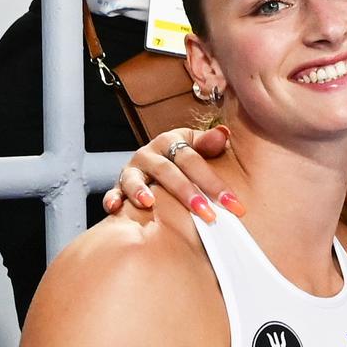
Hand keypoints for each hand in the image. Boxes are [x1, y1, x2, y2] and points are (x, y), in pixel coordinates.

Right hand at [100, 126, 238, 219]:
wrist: (161, 164)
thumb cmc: (186, 160)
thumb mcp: (199, 148)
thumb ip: (209, 144)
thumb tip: (223, 133)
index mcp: (172, 142)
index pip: (193, 160)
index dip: (214, 182)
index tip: (233, 204)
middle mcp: (150, 154)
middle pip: (167, 171)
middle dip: (187, 193)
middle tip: (206, 213)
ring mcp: (133, 170)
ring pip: (135, 179)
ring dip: (140, 190)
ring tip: (148, 203)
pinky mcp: (120, 185)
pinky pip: (113, 191)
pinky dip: (112, 199)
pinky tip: (114, 208)